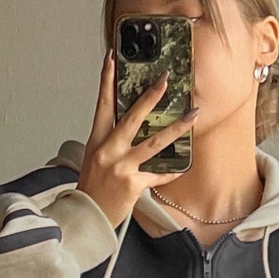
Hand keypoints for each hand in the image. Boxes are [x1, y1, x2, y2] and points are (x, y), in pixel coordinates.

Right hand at [75, 50, 199, 229]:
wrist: (86, 218)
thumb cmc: (91, 191)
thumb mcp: (93, 161)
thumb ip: (110, 143)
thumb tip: (130, 129)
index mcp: (96, 142)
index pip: (101, 105)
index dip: (106, 80)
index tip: (112, 58)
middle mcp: (108, 152)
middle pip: (132, 117)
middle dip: (150, 97)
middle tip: (164, 80)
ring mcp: (121, 168)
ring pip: (153, 142)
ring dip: (176, 128)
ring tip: (192, 115)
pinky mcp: (133, 184)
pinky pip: (158, 175)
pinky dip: (170, 172)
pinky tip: (183, 166)